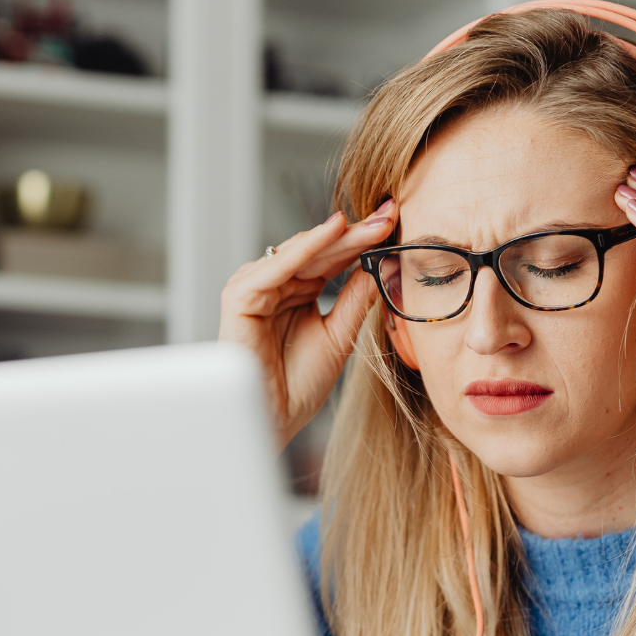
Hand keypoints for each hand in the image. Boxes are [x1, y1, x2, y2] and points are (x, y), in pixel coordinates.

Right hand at [219, 200, 396, 445]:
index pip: (331, 258)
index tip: (395, 222)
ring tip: (372, 224)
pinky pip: (276, 266)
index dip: (362, 241)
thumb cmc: (298, 386)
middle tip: (390, 213)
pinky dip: (305, 248)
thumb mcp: (339, 334)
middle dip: (356, 233)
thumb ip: (355, 298)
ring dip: (337, 237)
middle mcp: (273, 284)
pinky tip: (333, 232)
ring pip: (300, 252)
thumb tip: (382, 262)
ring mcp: (254, 288)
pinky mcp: (240, 298)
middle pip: (318, 251)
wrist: (273, 422)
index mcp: (294, 291)